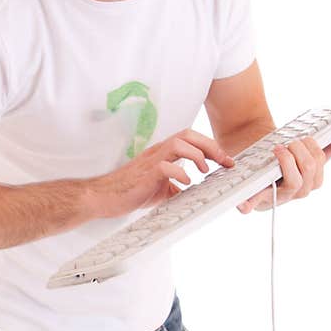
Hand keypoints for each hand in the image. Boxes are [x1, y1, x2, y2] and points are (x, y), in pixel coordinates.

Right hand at [90, 129, 235, 218]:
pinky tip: (185, 183)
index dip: (211, 146)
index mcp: (162, 153)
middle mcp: (158, 152)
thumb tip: (193, 194)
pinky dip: (180, 172)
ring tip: (205, 171)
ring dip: (197, 155)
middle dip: (210, 145)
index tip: (226, 160)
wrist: (104, 196)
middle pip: (187, 134)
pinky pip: (165, 166)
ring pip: (178, 143)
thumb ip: (176, 186)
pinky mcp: (145, 175)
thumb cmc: (130, 191)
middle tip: (225, 161)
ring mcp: (151, 161)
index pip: (189, 139)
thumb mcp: (160, 189)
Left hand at [236, 130, 330, 213]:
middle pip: (308, 176)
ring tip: (277, 149)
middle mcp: (296, 192)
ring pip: (294, 185)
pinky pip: (253, 204)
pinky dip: (248, 205)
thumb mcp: (307, 150)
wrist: (252, 152)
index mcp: (310, 182)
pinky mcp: (255, 196)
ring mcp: (276, 196)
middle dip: (300, 154)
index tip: (304, 138)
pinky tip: (242, 205)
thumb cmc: (283, 155)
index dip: (313, 152)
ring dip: (287, 163)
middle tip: (289, 141)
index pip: (319, 168)